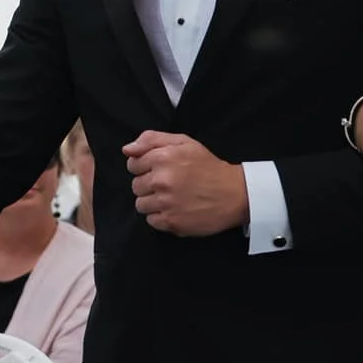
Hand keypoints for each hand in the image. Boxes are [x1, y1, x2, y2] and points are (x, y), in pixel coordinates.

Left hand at [124, 131, 248, 236]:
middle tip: (169, 184)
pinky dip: (161, 216)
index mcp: (163, 158)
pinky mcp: (171, 222)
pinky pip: (151, 220)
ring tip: (172, 198)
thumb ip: (152, 140)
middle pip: (135, 185)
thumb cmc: (209, 167)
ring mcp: (165, 203)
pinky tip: (176, 209)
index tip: (160, 170)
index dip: (145, 167)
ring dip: (153, 202)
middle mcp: (161, 180)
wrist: (234, 194)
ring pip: (141, 204)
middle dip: (149, 184)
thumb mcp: (185, 143)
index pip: (133, 164)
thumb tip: (127, 149)